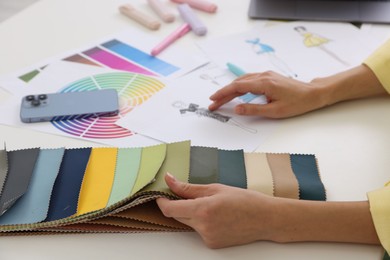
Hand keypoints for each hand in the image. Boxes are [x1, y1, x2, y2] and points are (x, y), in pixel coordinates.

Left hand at [156, 173, 379, 248]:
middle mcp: (203, 227)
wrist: (266, 219)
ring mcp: (208, 238)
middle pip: (178, 216)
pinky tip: (218, 217)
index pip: (170, 209)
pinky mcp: (212, 244)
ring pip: (188, 223)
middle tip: (188, 194)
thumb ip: (189, 187)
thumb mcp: (216, 188)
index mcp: (203, 210)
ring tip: (212, 206)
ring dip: (192, 213)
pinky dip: (202, 222)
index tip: (161, 194)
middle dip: (178, 205)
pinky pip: (199, 231)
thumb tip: (170, 180)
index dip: (162, 202)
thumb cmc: (245, 200)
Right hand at [208, 71, 325, 118]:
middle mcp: (263, 76)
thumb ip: (253, 109)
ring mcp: (266, 75)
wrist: (312, 94)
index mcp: (264, 83)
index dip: (223, 93)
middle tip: (213, 103)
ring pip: (242, 80)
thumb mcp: (275, 111)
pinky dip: (239, 86)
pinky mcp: (269, 77)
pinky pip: (249, 79)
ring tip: (221, 98)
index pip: (237, 87)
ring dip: (230, 89)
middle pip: (237, 83)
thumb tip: (236, 109)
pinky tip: (235, 91)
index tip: (213, 100)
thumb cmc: (297, 103)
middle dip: (223, 93)